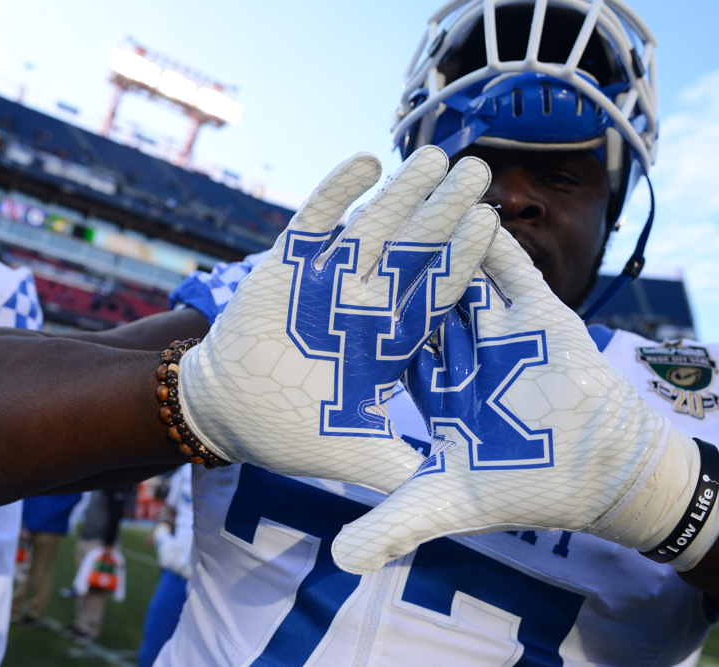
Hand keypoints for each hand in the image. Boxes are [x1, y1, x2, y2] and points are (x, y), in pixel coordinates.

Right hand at [179, 146, 499, 492]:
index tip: (491, 225)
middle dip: (444, 211)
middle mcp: (364, 302)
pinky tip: (365, 162)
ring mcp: (326, 279)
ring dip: (401, 192)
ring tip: (434, 156)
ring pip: (371, 227)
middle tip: (480, 172)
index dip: (461, 259)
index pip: (434, 293)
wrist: (227, 412)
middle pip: (413, 249)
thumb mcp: (353, 452)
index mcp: (388, 339)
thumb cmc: (289, 433)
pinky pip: (313, 221)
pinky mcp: (286, 265)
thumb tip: (451, 490)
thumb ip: (398, 466)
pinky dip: (336, 193)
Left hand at [332, 228, 718, 572]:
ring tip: (399, 198)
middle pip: (407, 297)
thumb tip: (336, 562)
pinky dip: (484, 236)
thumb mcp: (448, 506)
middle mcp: (459, 349)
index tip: (303, 307)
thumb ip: (393, 525)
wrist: (605, 472)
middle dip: (379, 267)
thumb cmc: (527, 488)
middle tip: (341, 236)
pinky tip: (458, 201)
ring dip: (430, 234)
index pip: (376, 346)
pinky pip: (505, 265)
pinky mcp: (534, 311)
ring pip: (452, 271)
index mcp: (432, 385)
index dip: (341, 326)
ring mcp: (496, 327)